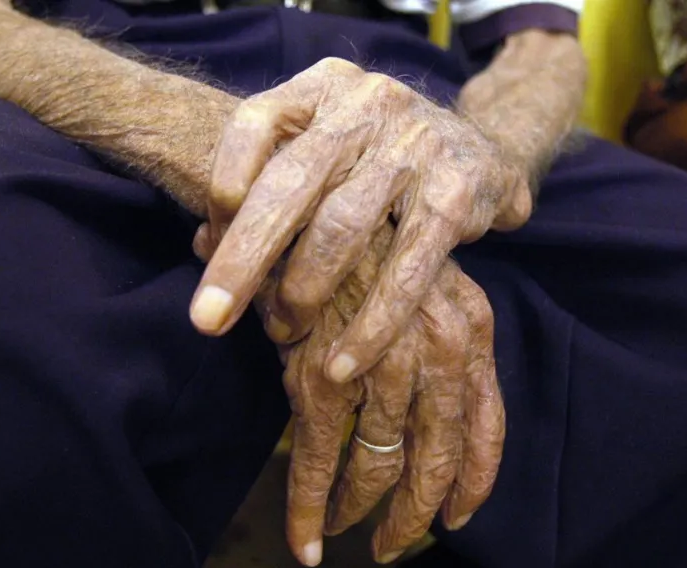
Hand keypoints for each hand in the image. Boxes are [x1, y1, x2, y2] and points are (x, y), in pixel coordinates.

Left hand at [189, 57, 530, 386]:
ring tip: (281, 335)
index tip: (203, 240)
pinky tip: (343, 363)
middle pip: (290, 182)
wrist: (483, 152)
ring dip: (303, 292)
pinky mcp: (455, 194)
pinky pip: (406, 269)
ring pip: (343, 227)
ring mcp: (416, 145)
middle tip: (206, 320)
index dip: (223, 180)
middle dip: (243, 257)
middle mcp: (368, 104)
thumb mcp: (326, 147)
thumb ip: (270, 182)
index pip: (257, 121)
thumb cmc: (377, 161)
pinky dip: (372, 324)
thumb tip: (203, 243)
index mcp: (324, 86)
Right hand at [215, 224, 505, 566]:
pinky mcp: (317, 374)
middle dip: (417, 512)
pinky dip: (309, 506)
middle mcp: (435, 347)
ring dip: (361, 513)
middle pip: (438, 455)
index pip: (486, 420)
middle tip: (394, 546)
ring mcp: (377, 362)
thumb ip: (432, 345)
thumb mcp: (415, 286)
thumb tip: (431, 413)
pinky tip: (306, 539)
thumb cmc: (359, 241)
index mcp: (467, 325)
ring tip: (342, 534)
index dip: (475, 477)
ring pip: (379, 465)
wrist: (301, 190)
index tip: (459, 517)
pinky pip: (319, 459)